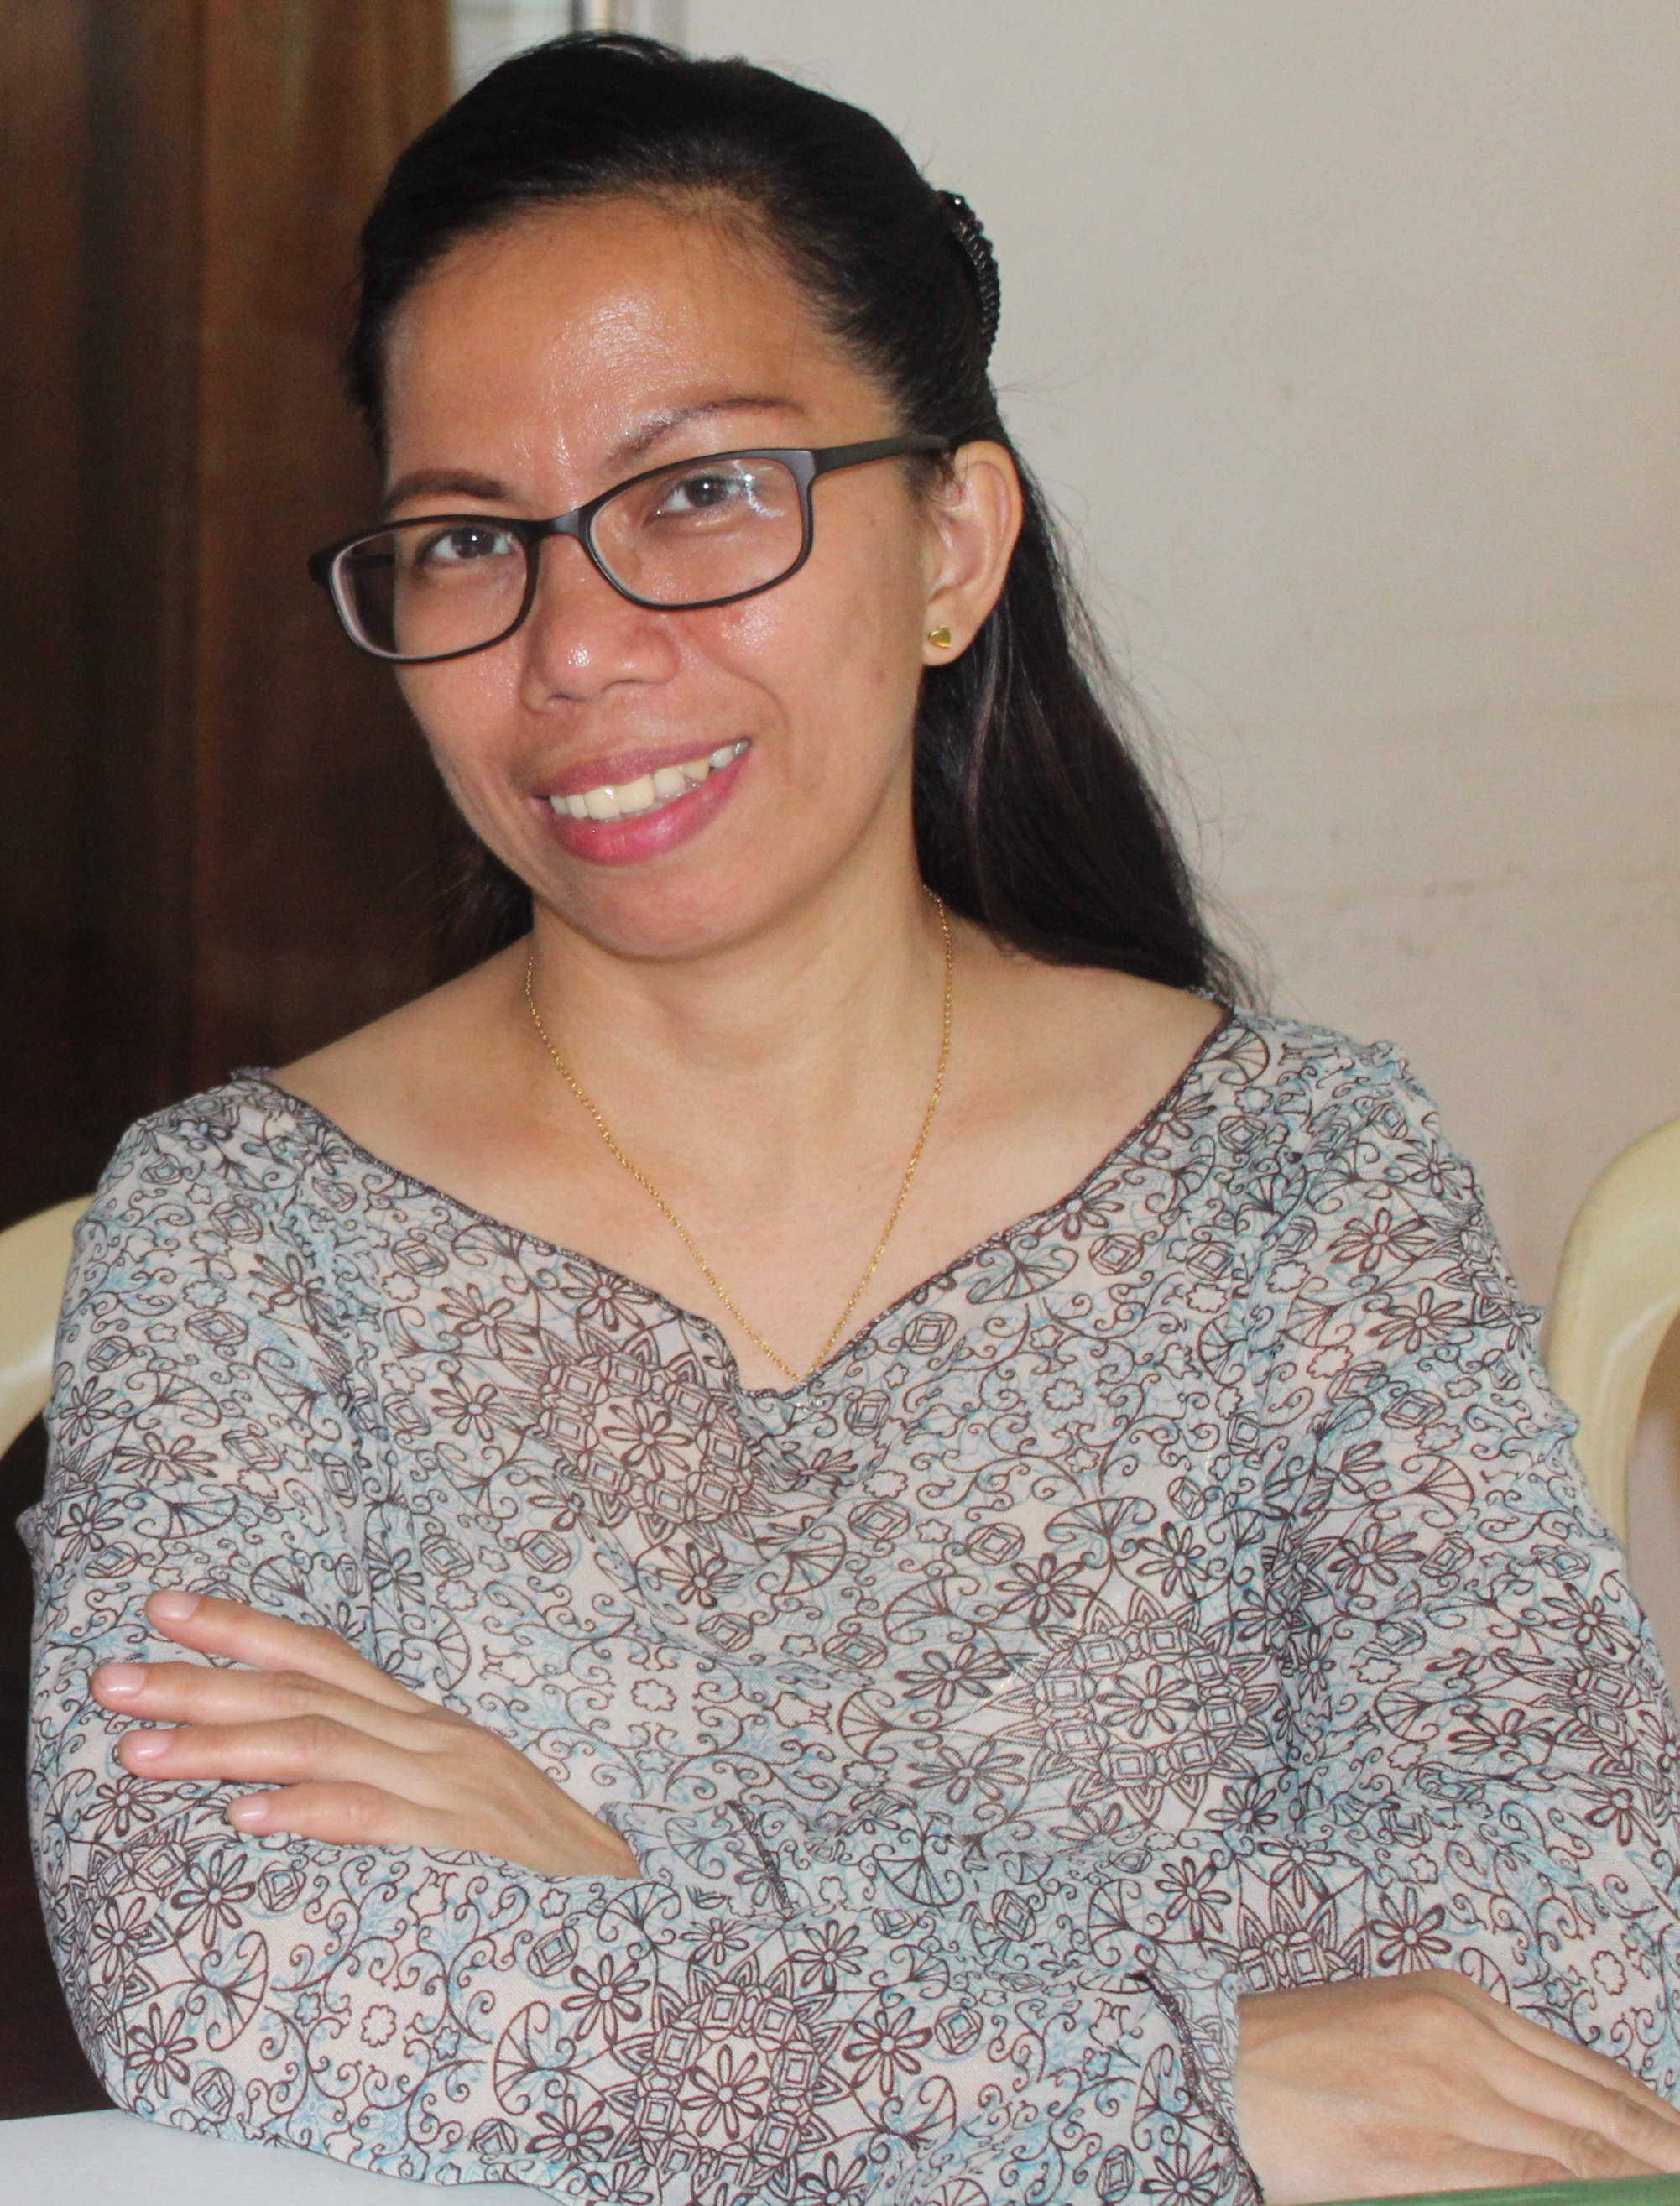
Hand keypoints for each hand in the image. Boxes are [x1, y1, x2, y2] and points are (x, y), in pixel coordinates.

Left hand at [91, 1589, 639, 1879]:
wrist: (644, 1895)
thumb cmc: (537, 1857)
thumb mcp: (457, 1795)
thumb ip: (380, 1774)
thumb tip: (277, 1776)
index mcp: (424, 1723)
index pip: (322, 1656)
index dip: (242, 1627)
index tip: (163, 1606)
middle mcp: (432, 1738)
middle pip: (304, 1689)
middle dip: (201, 1681)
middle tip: (113, 1681)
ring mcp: (452, 1785)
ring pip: (323, 1745)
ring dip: (224, 1746)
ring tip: (142, 1752)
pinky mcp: (469, 1844)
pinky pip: (379, 1822)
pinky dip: (311, 1814)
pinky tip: (248, 1819)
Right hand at [1236, 1972, 1679, 2201]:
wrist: (1205, 2064)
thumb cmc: (1296, 2057)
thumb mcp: (1396, 2027)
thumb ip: (1476, 2062)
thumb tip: (1562, 2124)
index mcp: (1457, 2005)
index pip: (1591, 2074)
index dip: (1657, 2123)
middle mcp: (1459, 2041)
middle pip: (1598, 2114)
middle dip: (1664, 2159)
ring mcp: (1437, 2098)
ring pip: (1574, 2157)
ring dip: (1633, 2186)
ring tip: (1668, 2198)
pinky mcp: (1409, 2155)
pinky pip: (1520, 2190)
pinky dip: (1569, 2199)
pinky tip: (1602, 2205)